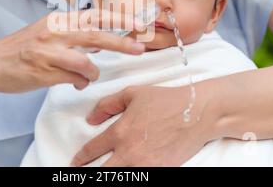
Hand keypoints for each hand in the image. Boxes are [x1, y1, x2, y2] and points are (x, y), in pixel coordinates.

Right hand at [0, 9, 145, 92]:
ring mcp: (48, 52)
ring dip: (93, 71)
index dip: (118, 18)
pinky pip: (73, 79)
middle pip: (95, 35)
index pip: (94, 15)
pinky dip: (80, 82)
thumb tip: (100, 44)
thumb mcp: (48, 31)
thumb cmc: (23, 48)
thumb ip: (73, 34)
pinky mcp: (43, 72)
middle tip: (139, 49)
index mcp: (58, 20)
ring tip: (90, 75)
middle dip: (121, 42)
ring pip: (85, 61)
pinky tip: (75, 82)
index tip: (138, 24)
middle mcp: (54, 32)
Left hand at [71, 85, 218, 166]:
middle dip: (90, 176)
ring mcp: (145, 164)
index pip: (92, 150)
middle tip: (81, 176)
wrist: (196, 112)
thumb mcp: (133, 94)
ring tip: (105, 174)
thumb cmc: (165, 100)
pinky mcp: (160, 171)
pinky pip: (140, 178)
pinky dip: (131, 177)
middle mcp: (129, 152)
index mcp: (120, 131)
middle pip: (103, 173)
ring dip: (110, 177)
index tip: (75, 162)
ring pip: (120, 178)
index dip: (81, 158)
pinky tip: (128, 174)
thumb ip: (107, 105)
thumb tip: (90, 118)